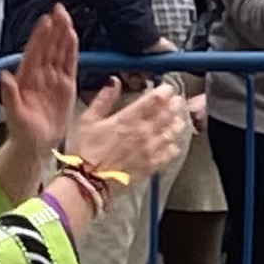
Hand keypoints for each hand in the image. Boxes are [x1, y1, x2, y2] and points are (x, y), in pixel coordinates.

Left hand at [0, 6, 83, 163]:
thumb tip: (3, 75)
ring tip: (68, 18)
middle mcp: (39, 75)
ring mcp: (53, 79)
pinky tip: (73, 38)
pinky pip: (69, 64)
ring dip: (64, 35)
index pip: (34, 51)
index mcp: (26, 78)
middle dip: (54, 28)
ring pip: (59, 52)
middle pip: (49, 46)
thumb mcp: (13, 114)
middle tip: (60, 10)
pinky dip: (72, 51)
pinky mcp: (65, 86)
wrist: (35, 145)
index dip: (40, 35)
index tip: (45, 20)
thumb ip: (8, 94)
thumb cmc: (22, 131)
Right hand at [67, 79, 199, 183]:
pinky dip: (174, 146)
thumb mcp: (88, 119)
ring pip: (173, 132)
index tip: (167, 89)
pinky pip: (170, 153)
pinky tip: (172, 143)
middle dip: (174, 105)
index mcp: (128, 118)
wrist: (88, 181)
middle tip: (176, 101)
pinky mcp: (151, 165)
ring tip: (177, 119)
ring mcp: (150, 149)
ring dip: (177, 123)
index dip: (165, 91)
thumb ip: (104, 99)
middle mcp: (143, 132)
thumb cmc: (85, 151)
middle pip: (168, 114)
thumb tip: (114, 82)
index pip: (155, 100)